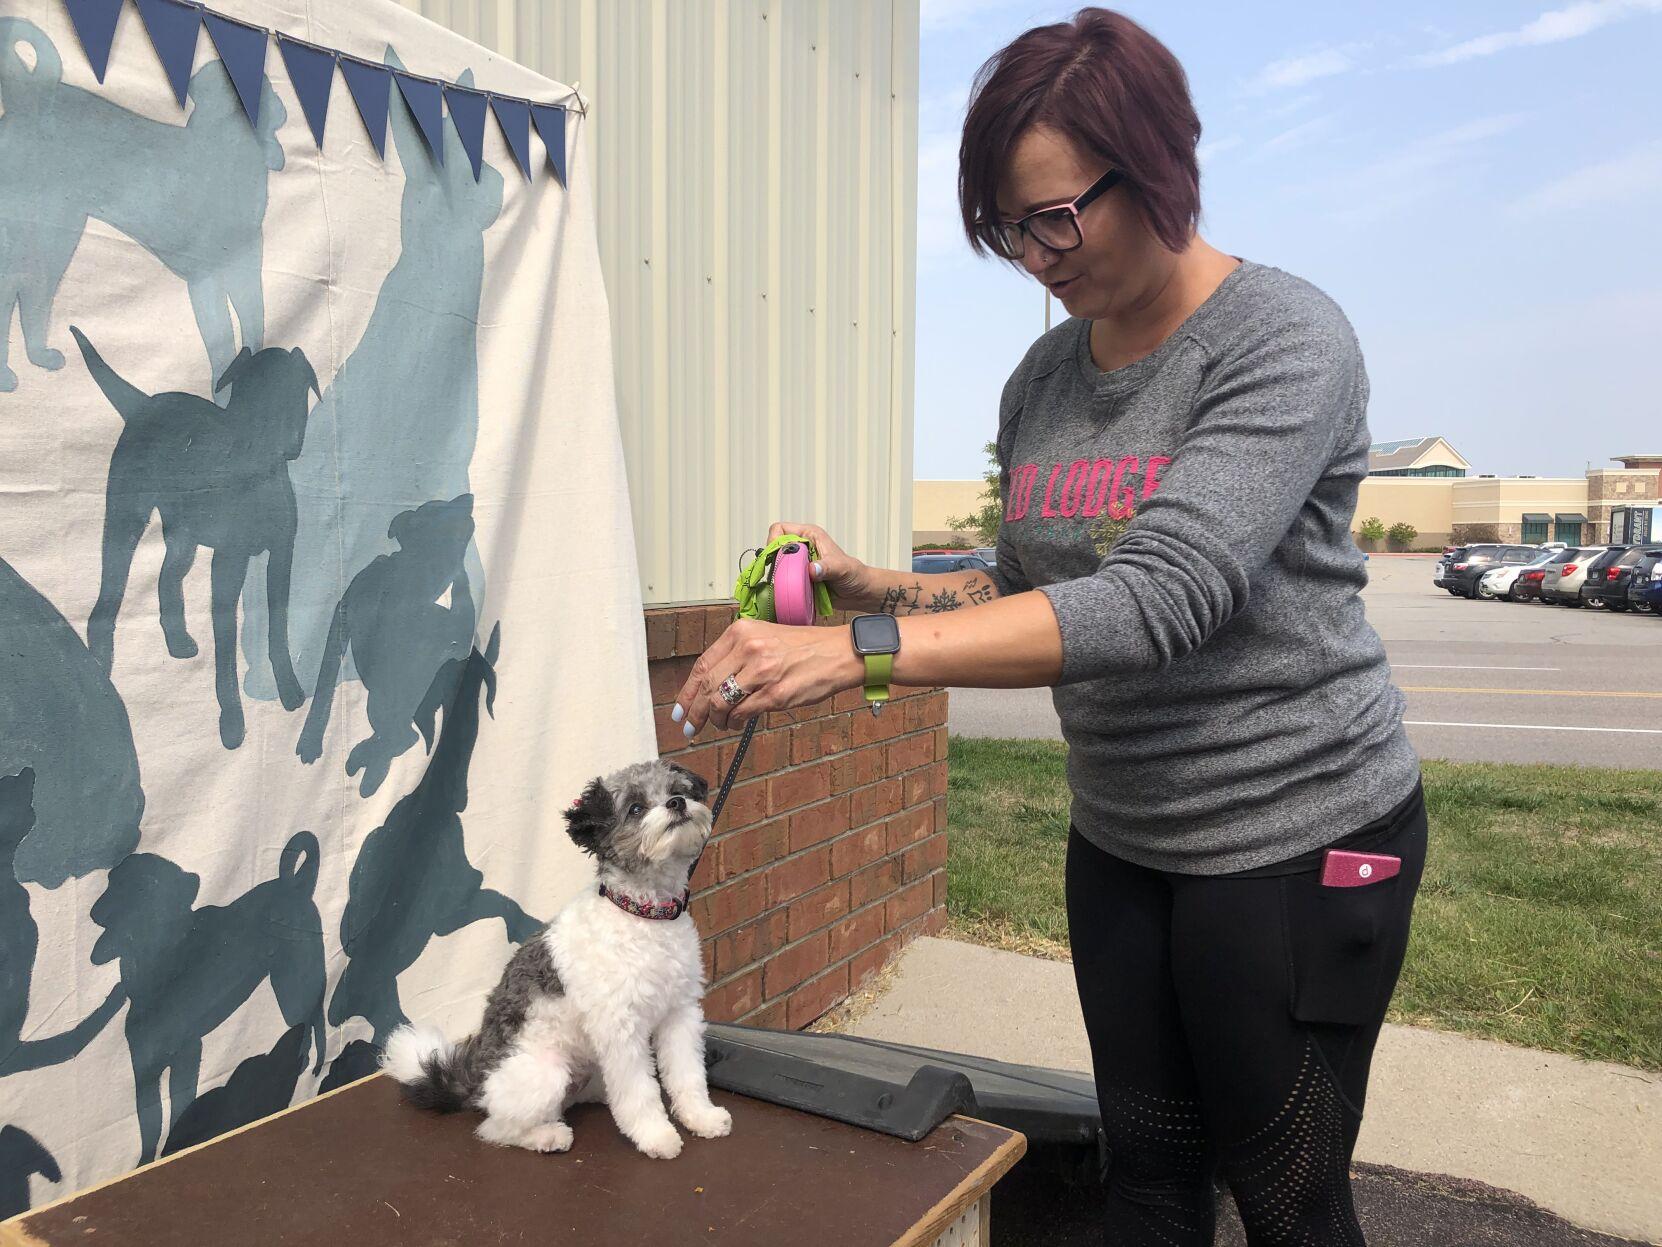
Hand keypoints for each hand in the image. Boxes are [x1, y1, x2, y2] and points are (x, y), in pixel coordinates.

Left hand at [670, 618, 864, 737]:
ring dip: (716, 719)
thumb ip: (737, 655)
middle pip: (707, 686)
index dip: (688, 691)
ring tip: (719, 725)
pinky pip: (743, 713)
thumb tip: (710, 685)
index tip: (680, 709)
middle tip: (690, 726)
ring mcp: (761, 672)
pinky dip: (735, 722)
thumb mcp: (765, 637)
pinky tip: (737, 723)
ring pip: (721, 702)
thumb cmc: (804, 647)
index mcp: (741, 631)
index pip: (702, 664)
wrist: (838, 653)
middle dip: (695, 712)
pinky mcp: (775, 693)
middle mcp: (748, 648)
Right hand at [766, 521, 867, 611]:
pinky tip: (789, 592)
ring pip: (775, 566)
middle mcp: (801, 547)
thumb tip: (811, 569)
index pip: (780, 530)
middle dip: (774, 562)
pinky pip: (781, 581)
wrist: (859, 592)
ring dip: (777, 577)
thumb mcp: (841, 568)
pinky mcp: (798, 578)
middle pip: (773, 549)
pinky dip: (782, 587)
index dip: (774, 542)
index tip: (777, 558)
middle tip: (780, 576)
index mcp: (809, 535)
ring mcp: (798, 564)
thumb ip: (826, 567)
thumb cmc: (854, 574)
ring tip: (786, 586)